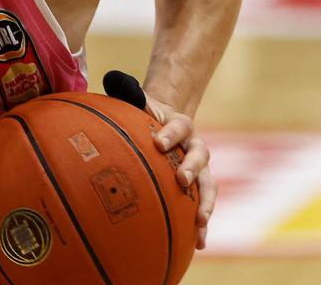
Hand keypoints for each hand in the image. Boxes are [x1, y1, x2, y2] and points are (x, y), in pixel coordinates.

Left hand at [142, 96, 215, 250]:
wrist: (164, 122)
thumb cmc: (145, 113)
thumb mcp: (138, 102)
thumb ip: (128, 92)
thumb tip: (112, 78)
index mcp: (180, 123)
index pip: (179, 126)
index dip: (170, 134)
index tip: (158, 142)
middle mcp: (195, 145)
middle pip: (201, 155)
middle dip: (192, 168)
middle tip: (182, 179)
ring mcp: (200, 168)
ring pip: (209, 185)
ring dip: (206, 203)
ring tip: (200, 221)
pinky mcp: (197, 187)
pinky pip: (202, 206)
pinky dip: (202, 224)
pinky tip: (198, 242)